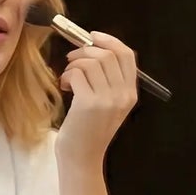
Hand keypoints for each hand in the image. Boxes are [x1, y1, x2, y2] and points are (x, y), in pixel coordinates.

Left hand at [55, 32, 138, 170]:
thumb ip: (108, 80)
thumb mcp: (108, 104)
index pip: (127, 55)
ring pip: (91, 62)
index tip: (92, 37)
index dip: (109, 41)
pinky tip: (65, 86)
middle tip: (72, 60)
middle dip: (85, 51)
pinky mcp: (89, 104)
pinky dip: (67, 75)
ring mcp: (107, 100)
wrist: (82, 157)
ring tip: (68, 77)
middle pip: (107, 54)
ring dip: (74, 64)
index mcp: (130, 94)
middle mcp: (122, 95)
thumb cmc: (90, 129)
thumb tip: (92, 47)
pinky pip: (77, 73)